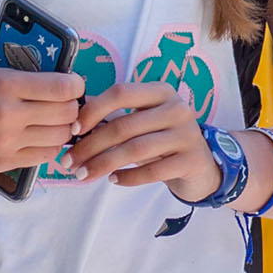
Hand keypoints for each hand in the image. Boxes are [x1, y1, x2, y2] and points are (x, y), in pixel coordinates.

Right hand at [0, 35, 86, 176]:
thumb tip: (17, 27)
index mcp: (4, 84)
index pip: (61, 86)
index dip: (75, 84)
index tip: (73, 82)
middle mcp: (10, 114)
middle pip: (66, 112)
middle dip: (71, 104)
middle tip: (65, 101)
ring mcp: (9, 141)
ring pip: (60, 135)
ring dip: (64, 126)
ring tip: (56, 119)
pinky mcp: (7, 161)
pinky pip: (46, 156)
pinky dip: (50, 145)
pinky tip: (43, 136)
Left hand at [69, 79, 219, 198]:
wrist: (203, 165)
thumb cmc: (164, 140)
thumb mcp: (144, 121)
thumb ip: (116, 118)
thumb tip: (73, 124)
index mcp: (161, 92)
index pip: (121, 92)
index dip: (93, 110)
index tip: (73, 130)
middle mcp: (176, 108)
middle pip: (123, 126)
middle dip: (90, 146)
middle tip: (70, 162)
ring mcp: (187, 134)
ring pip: (135, 149)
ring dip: (103, 164)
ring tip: (84, 174)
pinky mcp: (191, 160)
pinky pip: (152, 170)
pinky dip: (128, 177)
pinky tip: (113, 180)